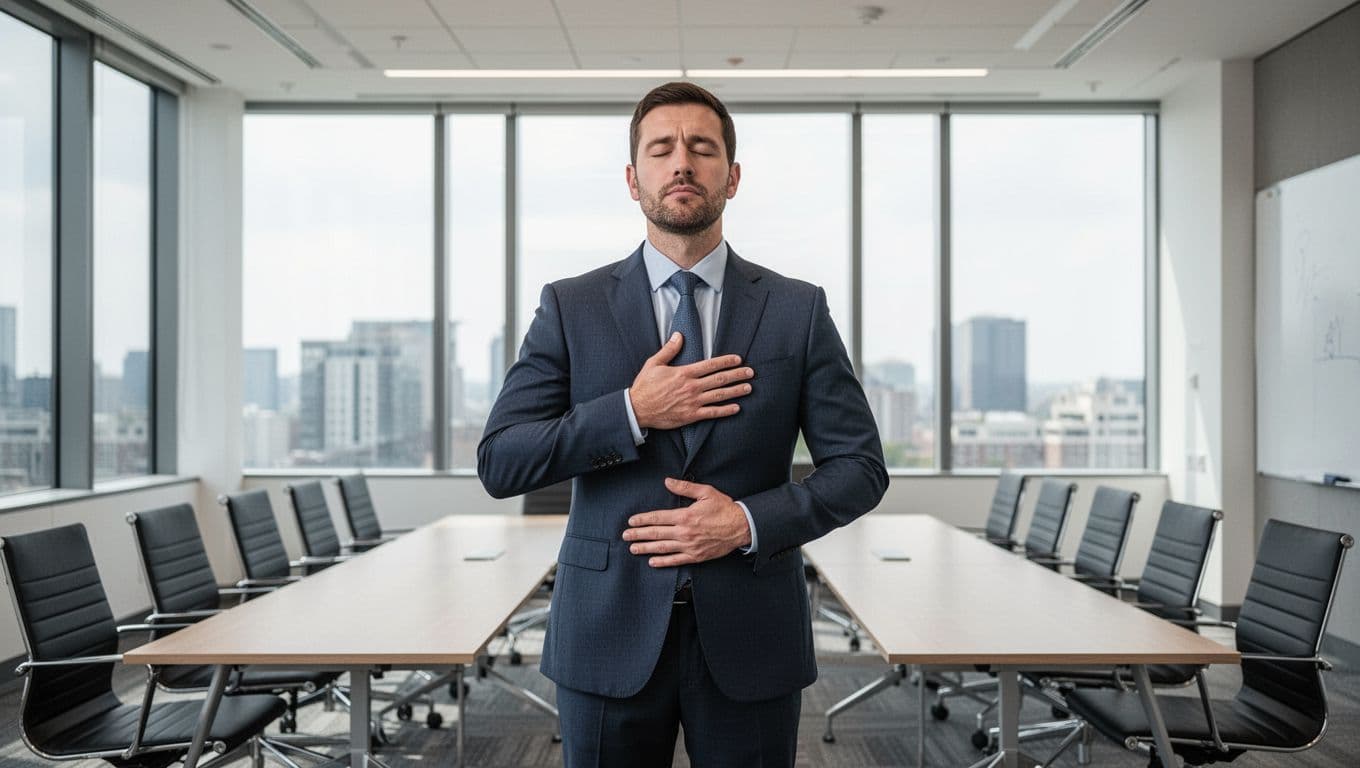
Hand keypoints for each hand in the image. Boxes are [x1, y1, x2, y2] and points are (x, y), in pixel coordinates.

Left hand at [622, 478, 751, 566]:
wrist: (741, 526)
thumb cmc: (724, 508)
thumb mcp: (705, 492)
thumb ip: (685, 487)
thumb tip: (668, 481)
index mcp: (685, 515)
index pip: (658, 518)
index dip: (642, 520)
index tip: (631, 521)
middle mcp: (685, 532)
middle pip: (656, 534)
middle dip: (638, 535)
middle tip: (626, 536)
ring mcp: (690, 545)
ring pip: (663, 548)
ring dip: (646, 548)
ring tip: (634, 549)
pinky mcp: (696, 556)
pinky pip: (676, 560)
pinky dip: (663, 562)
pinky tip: (652, 562)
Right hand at [630, 332, 753, 429]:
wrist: (637, 409)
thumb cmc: (644, 386)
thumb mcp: (654, 363)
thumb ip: (669, 349)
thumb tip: (679, 335)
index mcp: (684, 373)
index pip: (711, 365)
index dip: (726, 361)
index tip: (738, 359)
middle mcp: (691, 387)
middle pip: (719, 379)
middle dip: (737, 375)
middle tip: (750, 373)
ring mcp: (692, 402)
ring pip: (719, 395)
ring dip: (736, 391)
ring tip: (748, 388)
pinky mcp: (691, 416)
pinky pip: (712, 413)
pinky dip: (725, 410)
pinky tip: (736, 408)